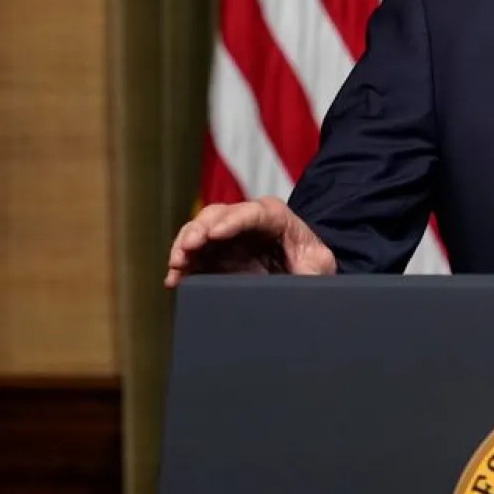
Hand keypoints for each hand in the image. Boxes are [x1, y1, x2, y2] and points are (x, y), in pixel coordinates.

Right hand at [164, 196, 335, 288]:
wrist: (302, 281)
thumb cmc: (312, 269)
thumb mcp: (319, 268)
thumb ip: (312, 268)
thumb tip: (302, 279)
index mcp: (277, 218)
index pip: (255, 213)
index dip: (233, 220)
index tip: (216, 233)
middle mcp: (247, 222)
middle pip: (220, 215)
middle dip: (201, 228)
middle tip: (188, 247)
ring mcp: (227, 238)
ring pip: (200, 230)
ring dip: (185, 244)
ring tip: (177, 263)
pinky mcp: (213, 256)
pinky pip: (192, 254)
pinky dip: (181, 264)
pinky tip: (174, 279)